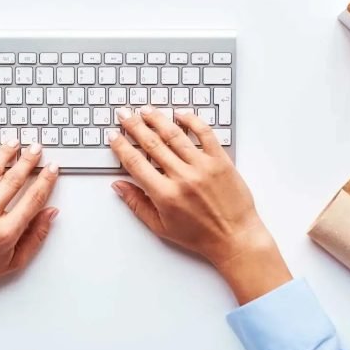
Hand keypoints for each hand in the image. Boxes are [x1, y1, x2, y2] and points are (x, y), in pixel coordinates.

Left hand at [0, 142, 58, 322]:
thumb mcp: (14, 261)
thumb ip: (37, 236)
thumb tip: (52, 211)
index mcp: (6, 233)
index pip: (33, 198)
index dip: (46, 180)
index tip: (52, 167)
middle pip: (14, 180)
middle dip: (28, 160)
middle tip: (36, 148)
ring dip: (5, 153)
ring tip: (14, 143)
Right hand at [109, 106, 291, 304]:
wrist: (236, 238)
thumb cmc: (199, 236)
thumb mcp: (160, 227)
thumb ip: (136, 204)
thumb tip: (117, 185)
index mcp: (165, 195)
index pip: (135, 162)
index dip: (121, 146)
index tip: (113, 135)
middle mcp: (182, 177)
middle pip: (151, 143)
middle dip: (134, 125)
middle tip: (124, 114)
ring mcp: (203, 166)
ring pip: (174, 134)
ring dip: (157, 119)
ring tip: (146, 110)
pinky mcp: (221, 161)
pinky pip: (205, 133)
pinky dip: (192, 120)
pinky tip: (180, 114)